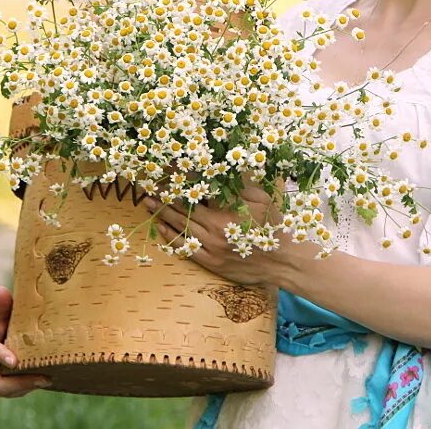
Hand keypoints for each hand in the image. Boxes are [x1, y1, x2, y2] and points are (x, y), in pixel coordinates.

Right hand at [0, 285, 51, 397]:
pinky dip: (25, 388)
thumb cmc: (2, 322)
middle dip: (17, 381)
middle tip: (41, 377)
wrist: (1, 338)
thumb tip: (1, 289)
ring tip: (46, 380)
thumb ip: (2, 304)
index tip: (14, 361)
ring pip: (2, 390)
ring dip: (25, 387)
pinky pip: (9, 392)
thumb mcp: (1, 313)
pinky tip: (41, 381)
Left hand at [144, 185, 312, 285]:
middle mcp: (214, 229)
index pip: (196, 191)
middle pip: (182, 209)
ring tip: (148, 202)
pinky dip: (172, 238)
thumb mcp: (261, 197)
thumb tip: (219, 168)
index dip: (179, 179)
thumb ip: (238, 184)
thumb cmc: (273, 225)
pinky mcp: (211, 263)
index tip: (165, 169)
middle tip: (147, 184)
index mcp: (225, 210)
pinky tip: (161, 229)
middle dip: (164, 195)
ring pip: (180, 228)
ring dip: (162, 214)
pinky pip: (186, 249)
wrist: (283, 261)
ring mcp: (211, 247)